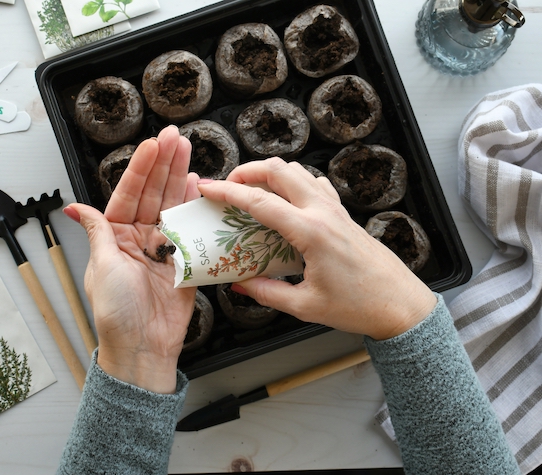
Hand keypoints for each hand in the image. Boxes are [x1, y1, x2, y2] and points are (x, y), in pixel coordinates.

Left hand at [64, 125, 199, 392]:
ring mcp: (162, 248)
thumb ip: (98, 231)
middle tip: (175, 137)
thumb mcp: (101, 266)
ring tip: (187, 150)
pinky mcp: (184, 262)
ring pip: (172, 206)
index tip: (151, 145)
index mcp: (114, 236)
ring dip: (180, 178)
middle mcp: (138, 238)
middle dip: (163, 164)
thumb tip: (74, 207)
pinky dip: (195, 208)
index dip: (140, 169)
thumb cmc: (115, 312)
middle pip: (152, 193)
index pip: (128, 194)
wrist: (143, 347)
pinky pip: (191, 229)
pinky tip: (199, 185)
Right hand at [197, 157, 436, 340]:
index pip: (260, 201)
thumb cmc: (358, 306)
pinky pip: (315, 183)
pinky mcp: (344, 214)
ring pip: (298, 171)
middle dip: (247, 170)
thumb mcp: (304, 306)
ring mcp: (336, 209)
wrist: (401, 304)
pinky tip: (285, 200)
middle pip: (279, 169)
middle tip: (227, 186)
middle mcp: (324, 212)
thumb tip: (238, 283)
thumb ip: (266, 292)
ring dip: (270, 172)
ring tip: (250, 190)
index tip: (207, 189)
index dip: (228, 192)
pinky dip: (293, 182)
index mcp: (311, 232)